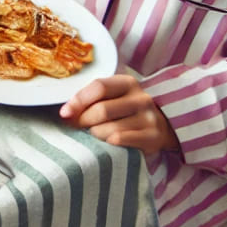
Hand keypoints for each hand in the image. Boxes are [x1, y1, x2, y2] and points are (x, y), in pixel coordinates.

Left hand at [60, 74, 178, 154]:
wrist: (161, 127)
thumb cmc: (125, 111)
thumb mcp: (113, 97)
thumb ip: (91, 99)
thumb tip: (65, 113)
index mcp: (128, 83)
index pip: (99, 87)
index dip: (78, 100)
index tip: (65, 113)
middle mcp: (141, 98)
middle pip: (102, 110)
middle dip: (83, 121)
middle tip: (77, 127)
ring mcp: (149, 118)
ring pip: (109, 129)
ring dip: (95, 134)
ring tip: (93, 135)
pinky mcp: (153, 137)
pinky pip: (120, 141)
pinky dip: (108, 143)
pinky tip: (106, 142)